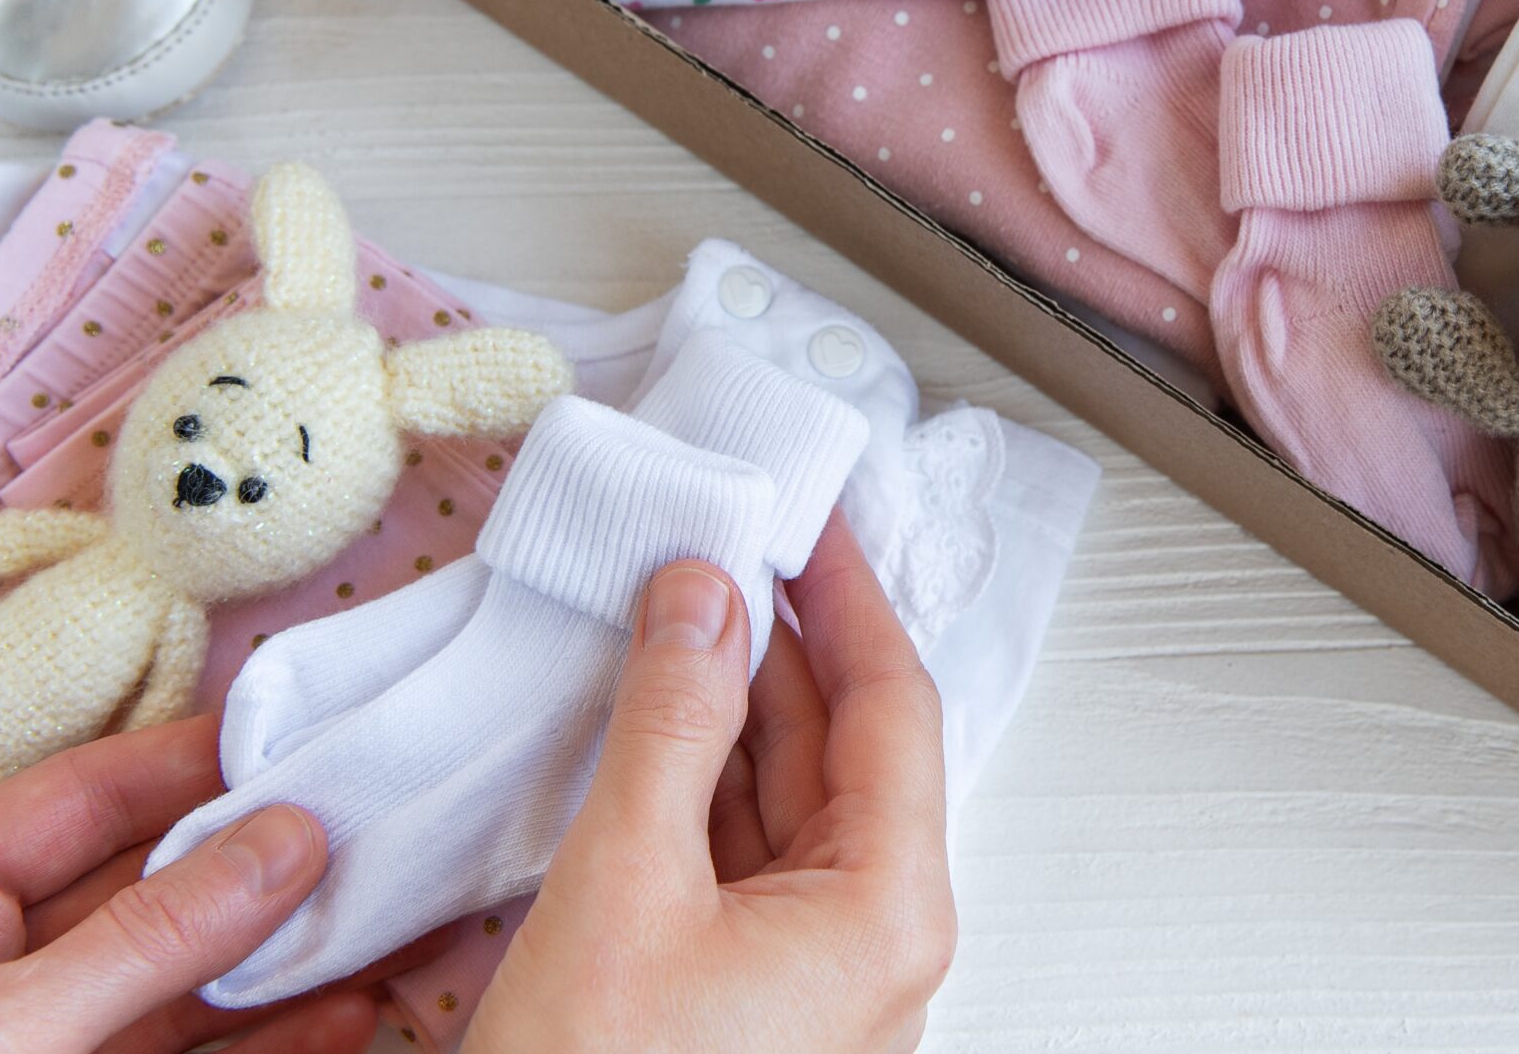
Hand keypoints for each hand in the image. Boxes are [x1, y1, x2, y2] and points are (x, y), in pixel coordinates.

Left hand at [0, 714, 441, 1053]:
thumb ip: (146, 937)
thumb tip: (281, 838)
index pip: (73, 802)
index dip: (187, 760)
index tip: (301, 731)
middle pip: (142, 886)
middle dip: (261, 856)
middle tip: (377, 816)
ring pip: (181, 984)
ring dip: (289, 954)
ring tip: (396, 911)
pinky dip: (273, 1042)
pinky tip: (348, 1013)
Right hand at [467, 510, 957, 1052]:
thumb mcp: (626, 889)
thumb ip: (669, 728)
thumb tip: (703, 601)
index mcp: (886, 911)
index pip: (893, 704)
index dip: (847, 595)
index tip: (809, 517)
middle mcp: (872, 944)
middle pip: (844, 746)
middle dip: (781, 640)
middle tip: (726, 544)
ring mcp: (814, 978)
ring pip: (787, 801)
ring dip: (733, 707)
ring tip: (677, 612)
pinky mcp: (750, 1001)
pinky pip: (743, 860)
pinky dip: (699, 784)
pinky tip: (651, 729)